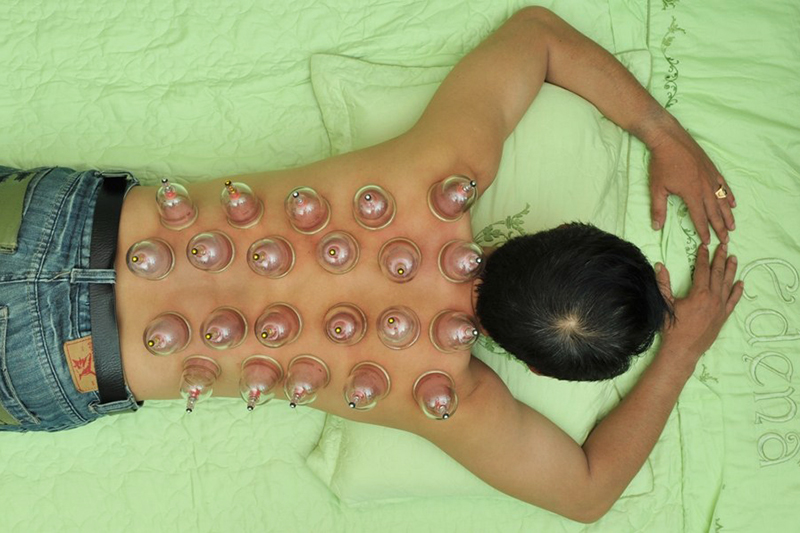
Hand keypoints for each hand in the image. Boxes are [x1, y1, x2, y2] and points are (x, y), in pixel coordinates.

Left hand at [648, 129, 735, 243]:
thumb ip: (658, 209)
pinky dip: (729, 195)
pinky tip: (733, 203)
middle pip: (715, 212)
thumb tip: (656, 227)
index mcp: (692, 194)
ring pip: (722, 200)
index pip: (700, 217)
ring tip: (733, 226)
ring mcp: (711, 178)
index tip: (708, 242)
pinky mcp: (713, 169)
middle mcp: (705, 187)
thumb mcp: (657, 188)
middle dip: (720, 227)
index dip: (704, 230)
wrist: (670, 140)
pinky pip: (724, 185)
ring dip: (728, 214)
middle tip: (725, 240)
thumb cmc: (661, 164)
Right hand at [655, 244, 743, 370]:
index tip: (703, 247)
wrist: (683, 349)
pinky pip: (733, 301)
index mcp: (699, 294)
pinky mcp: (723, 316)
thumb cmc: (672, 327)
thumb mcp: (665, 304)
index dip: (703, 257)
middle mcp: (713, 299)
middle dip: (720, 258)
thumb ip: (663, 284)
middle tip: (723, 246)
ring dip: (731, 270)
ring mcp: (720, 308)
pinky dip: (737, 291)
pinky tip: (740, 283)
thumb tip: (659, 266)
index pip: (703, 270)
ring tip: (734, 258)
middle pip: (718, 274)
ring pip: (728, 284)